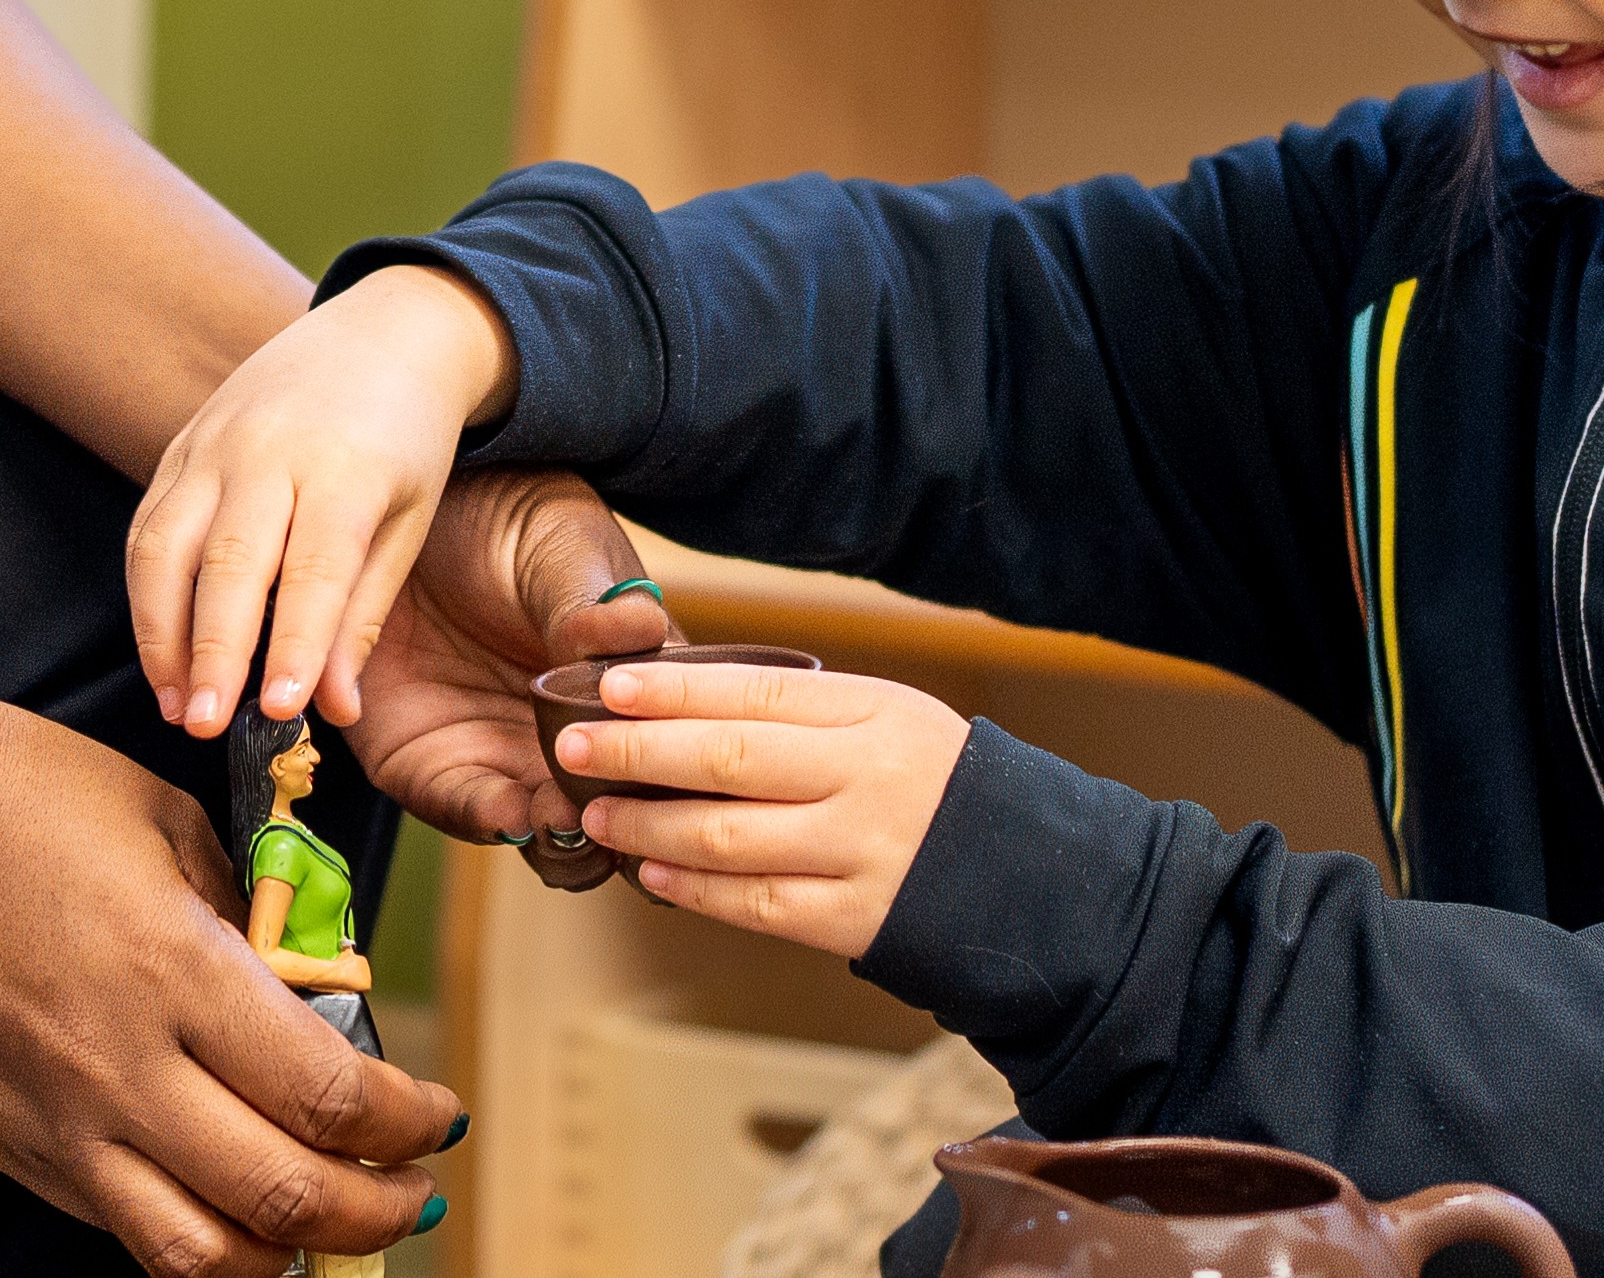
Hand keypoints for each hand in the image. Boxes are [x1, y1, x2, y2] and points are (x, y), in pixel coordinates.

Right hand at [0, 675, 458, 1275]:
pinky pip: (118, 1228)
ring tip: (326, 1223)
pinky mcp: (6, 1147)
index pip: (329, 1096)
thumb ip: (239, 914)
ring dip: (286, 1255)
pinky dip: (191, 1236)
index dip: (407, 1123)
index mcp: (171, 969)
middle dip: (377, 1212)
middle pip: (284, 1200)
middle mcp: (117, 1068)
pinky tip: (222, 1199)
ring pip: (198, 1256)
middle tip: (412, 1193)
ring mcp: (54, 1125)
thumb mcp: (153, 816)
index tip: (436, 1112)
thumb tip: (306, 983)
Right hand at [127, 265, 517, 735]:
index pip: (314, 568)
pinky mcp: (182, 445)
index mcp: (345, 468)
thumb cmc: (406, 439)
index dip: (293, 643)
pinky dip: (145, 597)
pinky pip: (147, 527)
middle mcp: (269, 450)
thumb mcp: (409, 521)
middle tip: (205, 726)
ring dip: (161, 635)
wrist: (383, 330)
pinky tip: (163, 655)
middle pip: (228, 561)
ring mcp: (215, 443)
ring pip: (164, 546)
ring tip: (175, 705)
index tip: (281, 711)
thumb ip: (364, 615)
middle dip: (211, 651)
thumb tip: (332, 710)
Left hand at [333, 472, 677, 875]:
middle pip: (621, 814)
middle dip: (623, 825)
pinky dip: (491, 822)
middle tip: (615, 807)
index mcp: (628, 688)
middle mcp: (575, 737)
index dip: (679, 774)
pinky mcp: (435, 766)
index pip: (673, 752)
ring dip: (561, 836)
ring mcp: (507, 757)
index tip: (672, 772)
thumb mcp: (561, 549)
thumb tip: (638, 635)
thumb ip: (593, 605)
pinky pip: (469, 813)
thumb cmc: (506, 524)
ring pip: (552, 836)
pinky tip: (507, 811)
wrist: (405, 517)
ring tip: (559, 812)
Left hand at [558, 657, 970, 961]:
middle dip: (641, 750)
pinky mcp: (856, 920)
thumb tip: (685, 697)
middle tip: (573, 744)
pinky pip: (758, 903)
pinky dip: (696, 888)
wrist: (1030, 878)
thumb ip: (805, 712)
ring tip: (598, 813)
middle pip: (732, 758)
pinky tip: (652, 870)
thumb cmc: (936, 786)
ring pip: (732, 836)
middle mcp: (867, 778)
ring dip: (652, 825)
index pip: (757, 690)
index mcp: (875, 712)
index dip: (675, 688)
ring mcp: (862, 852)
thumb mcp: (891, 720)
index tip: (608, 684)